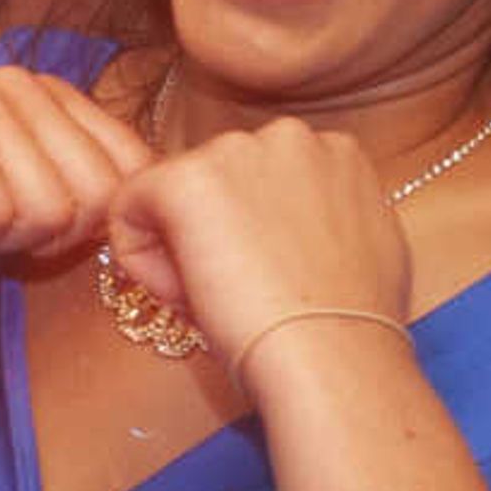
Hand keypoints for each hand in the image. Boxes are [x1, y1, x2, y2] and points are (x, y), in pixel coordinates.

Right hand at [0, 67, 151, 291]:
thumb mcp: (40, 212)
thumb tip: (161, 206)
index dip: (79, 228)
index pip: (130, 178)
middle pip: (92, 200)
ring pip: (46, 211)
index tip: (21, 220)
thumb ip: (96, 197)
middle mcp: (26, 83)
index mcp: (60, 96)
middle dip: (39, 236)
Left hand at [102, 117, 412, 388]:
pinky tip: (184, 298)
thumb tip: (293, 231)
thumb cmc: (352, 330)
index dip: (253, 240)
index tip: (268, 286)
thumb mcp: (362, 252)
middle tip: (236, 299)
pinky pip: (129, 208)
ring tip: (219, 301)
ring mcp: (236, 150)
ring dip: (180, 250)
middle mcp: (288, 135)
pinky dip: (141, 260)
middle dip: (213, 239)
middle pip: (215, 185)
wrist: (334, 355)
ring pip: (171, 197)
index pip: (260, 183)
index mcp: (334, 150)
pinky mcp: (185, 179)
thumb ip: (326, 220)